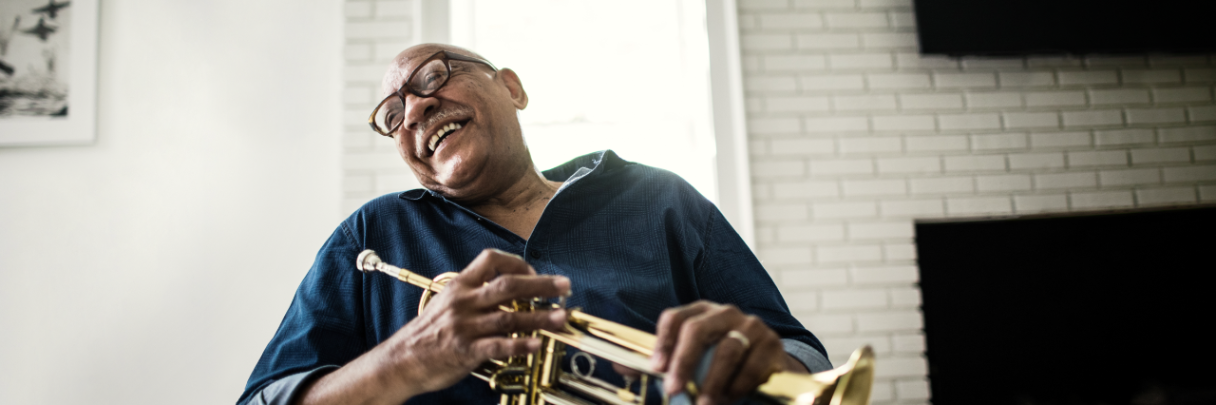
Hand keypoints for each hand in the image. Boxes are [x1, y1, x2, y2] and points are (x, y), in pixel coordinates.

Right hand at [382, 248, 569, 395]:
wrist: (401, 361)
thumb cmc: (428, 333)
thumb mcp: (447, 303)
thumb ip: (475, 294)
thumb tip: (510, 289)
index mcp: (460, 286)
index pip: (492, 260)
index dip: (518, 263)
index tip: (535, 273)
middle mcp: (463, 302)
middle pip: (508, 285)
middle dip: (541, 285)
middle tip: (565, 287)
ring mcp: (465, 327)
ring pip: (509, 316)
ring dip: (540, 317)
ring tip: (561, 317)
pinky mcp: (465, 351)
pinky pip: (498, 346)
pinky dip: (520, 345)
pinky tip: (537, 344)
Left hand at [650, 301, 803, 404]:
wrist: (768, 365)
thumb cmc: (721, 361)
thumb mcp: (692, 359)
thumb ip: (660, 364)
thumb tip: (619, 366)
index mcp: (700, 312)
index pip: (675, 318)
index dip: (663, 342)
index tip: (655, 369)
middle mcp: (725, 312)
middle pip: (698, 330)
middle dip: (683, 363)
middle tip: (674, 390)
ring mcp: (750, 325)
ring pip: (727, 350)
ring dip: (712, 382)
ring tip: (704, 404)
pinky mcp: (772, 344)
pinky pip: (752, 365)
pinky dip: (738, 386)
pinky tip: (729, 398)